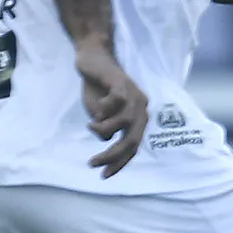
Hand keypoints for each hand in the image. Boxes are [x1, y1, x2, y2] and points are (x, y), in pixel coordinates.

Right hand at [75, 38, 148, 176]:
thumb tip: (107, 141)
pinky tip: (95, 109)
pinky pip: (117, 102)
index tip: (104, 175)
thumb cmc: (97, 88)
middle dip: (113, 155)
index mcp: (138, 117)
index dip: (120, 163)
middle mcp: (141, 107)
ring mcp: (134, 95)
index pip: (133, 147)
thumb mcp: (100, 114)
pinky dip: (104, 110)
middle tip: (93, 163)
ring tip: (91, 125)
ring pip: (125, 123)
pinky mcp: (122, 83)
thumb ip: (106, 128)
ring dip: (104, 130)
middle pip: (132, 139)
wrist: (93, 57)